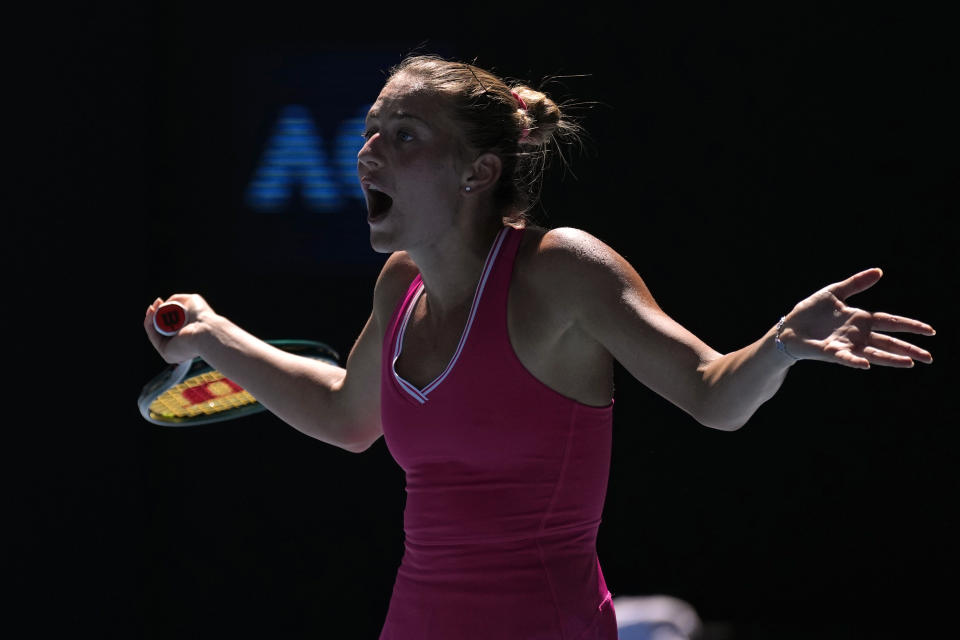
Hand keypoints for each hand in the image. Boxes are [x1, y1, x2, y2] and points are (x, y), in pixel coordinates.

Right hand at [144, 293, 215, 363]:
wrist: (205, 331)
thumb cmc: (202, 316)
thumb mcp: (190, 301)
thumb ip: (176, 300)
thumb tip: (163, 304)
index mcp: (188, 333)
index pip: (171, 324)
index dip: (162, 313)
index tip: (159, 302)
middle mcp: (181, 343)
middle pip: (161, 328)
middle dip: (155, 314)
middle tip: (155, 303)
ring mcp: (173, 349)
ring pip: (155, 332)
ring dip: (151, 318)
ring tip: (152, 307)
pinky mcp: (167, 354)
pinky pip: (154, 337)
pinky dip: (149, 324)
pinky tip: (151, 312)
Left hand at [779, 268, 934, 368]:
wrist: (788, 327)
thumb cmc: (810, 311)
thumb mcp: (834, 292)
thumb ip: (856, 283)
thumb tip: (879, 271)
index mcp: (861, 320)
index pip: (891, 322)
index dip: (910, 326)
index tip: (930, 331)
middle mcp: (857, 335)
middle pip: (888, 342)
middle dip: (908, 349)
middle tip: (929, 358)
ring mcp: (846, 345)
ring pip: (873, 353)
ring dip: (890, 358)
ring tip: (909, 363)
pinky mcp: (831, 352)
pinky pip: (845, 358)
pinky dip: (856, 361)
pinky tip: (867, 364)